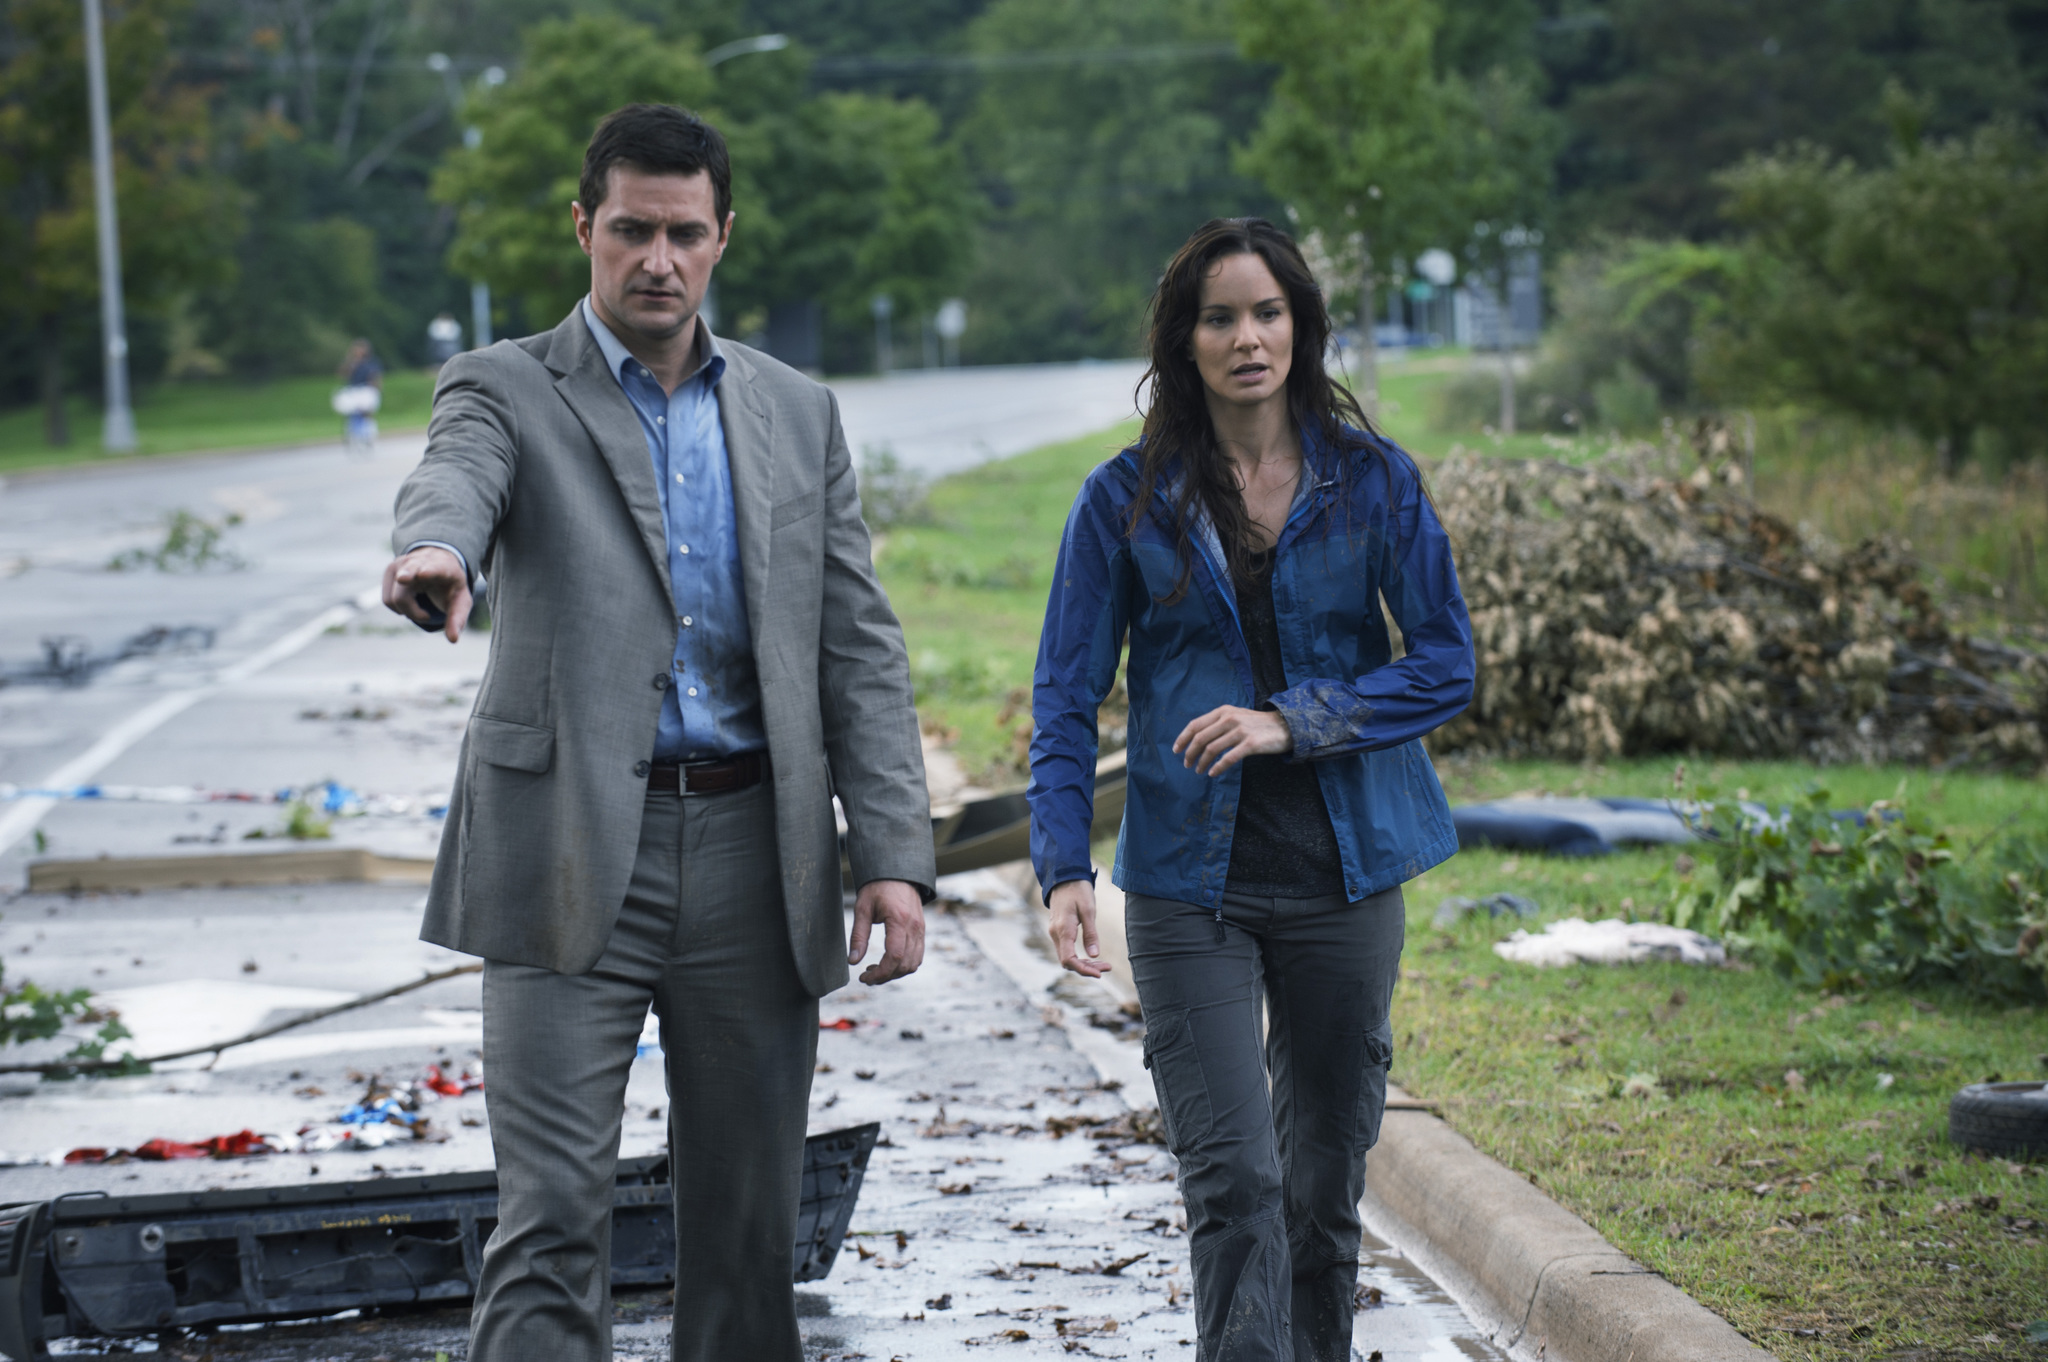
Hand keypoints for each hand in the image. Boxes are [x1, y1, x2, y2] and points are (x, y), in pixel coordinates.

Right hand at [382, 546, 471, 642]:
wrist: (438, 564)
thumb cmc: (450, 586)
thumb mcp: (461, 601)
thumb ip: (457, 618)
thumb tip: (453, 640)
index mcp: (443, 567)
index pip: (435, 569)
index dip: (429, 572)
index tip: (423, 574)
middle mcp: (420, 561)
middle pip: (408, 572)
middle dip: (406, 576)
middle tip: (403, 579)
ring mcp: (402, 564)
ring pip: (396, 597)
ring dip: (409, 612)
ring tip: (422, 610)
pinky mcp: (390, 571)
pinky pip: (388, 600)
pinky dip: (399, 608)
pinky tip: (411, 603)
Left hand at [849, 879, 924, 985]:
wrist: (897, 872)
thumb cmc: (877, 887)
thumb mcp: (862, 909)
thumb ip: (858, 936)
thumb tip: (853, 961)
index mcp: (899, 920)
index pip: (895, 956)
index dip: (880, 973)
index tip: (864, 977)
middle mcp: (914, 927)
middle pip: (905, 964)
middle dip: (885, 976)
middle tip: (867, 976)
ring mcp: (921, 929)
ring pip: (914, 963)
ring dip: (895, 973)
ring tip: (876, 970)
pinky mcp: (922, 930)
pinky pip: (918, 956)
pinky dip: (904, 965)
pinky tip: (888, 962)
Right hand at [1047, 879, 1110, 977]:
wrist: (1064, 876)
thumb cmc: (1078, 890)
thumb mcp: (1088, 910)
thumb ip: (1091, 934)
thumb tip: (1095, 955)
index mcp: (1063, 929)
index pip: (1069, 959)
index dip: (1083, 970)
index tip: (1099, 974)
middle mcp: (1055, 934)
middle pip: (1068, 962)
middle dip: (1087, 968)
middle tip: (1108, 967)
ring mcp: (1055, 933)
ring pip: (1067, 957)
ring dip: (1084, 964)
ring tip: (1104, 964)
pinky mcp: (1058, 931)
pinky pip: (1067, 950)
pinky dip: (1079, 956)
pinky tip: (1092, 956)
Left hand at [1173, 705, 1291, 775]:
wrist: (1285, 726)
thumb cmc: (1258, 724)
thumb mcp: (1237, 716)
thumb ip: (1219, 723)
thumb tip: (1198, 738)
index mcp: (1223, 711)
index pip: (1195, 725)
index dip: (1183, 738)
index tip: (1176, 750)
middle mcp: (1229, 718)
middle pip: (1200, 738)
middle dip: (1190, 753)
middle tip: (1187, 764)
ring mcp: (1240, 730)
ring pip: (1211, 749)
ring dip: (1202, 763)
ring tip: (1199, 771)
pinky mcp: (1250, 744)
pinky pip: (1228, 758)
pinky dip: (1217, 767)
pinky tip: (1213, 773)